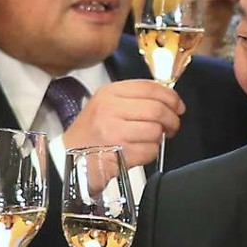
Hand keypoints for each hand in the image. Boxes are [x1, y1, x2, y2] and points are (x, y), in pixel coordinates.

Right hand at [63, 80, 184, 167]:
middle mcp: (110, 109)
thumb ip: (134, 98)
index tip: (178, 106)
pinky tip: (140, 151)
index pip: (149, 87)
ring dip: (159, 138)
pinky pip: (150, 151)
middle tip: (172, 126)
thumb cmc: (92, 132)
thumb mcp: (107, 105)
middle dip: (171, 119)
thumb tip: (169, 101)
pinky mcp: (118, 153)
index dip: (170, 97)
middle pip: (157, 109)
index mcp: (109, 93)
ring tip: (151, 140)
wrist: (68, 158)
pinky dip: (151, 153)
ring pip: (155, 130)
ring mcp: (113, 132)